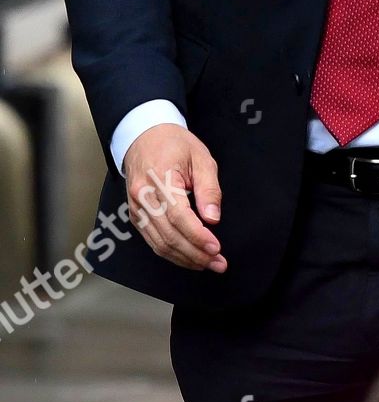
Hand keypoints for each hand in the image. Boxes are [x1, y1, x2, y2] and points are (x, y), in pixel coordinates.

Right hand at [123, 124, 226, 272]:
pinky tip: (189, 257)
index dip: (197, 236)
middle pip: (168, 235)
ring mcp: (137, 208)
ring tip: (208, 264)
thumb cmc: (174, 144)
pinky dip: (172, 253)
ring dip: (185, 258)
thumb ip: (208, 188)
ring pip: (159, 243)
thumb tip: (213, 218)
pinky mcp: (136, 215)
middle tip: (218, 263)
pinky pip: (152, 241)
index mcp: (159, 178)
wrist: (145, 136)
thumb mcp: (201, 157)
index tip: (216, 247)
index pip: (178, 216)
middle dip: (195, 254)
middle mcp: (143, 196)